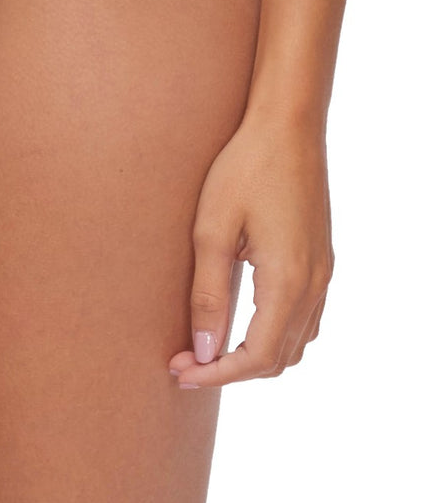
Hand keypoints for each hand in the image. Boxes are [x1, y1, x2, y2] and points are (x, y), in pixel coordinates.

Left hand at [168, 112, 333, 387]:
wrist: (287, 127)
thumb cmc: (243, 171)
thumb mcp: (211, 232)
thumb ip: (209, 295)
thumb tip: (204, 351)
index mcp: (288, 281)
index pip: (256, 357)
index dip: (216, 375)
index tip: (179, 372)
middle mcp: (314, 285)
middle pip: (278, 360)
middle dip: (229, 371)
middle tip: (183, 364)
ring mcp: (323, 274)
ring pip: (295, 344)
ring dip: (252, 358)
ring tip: (206, 351)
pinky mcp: (321, 262)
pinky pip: (304, 321)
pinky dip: (273, 338)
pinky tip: (240, 326)